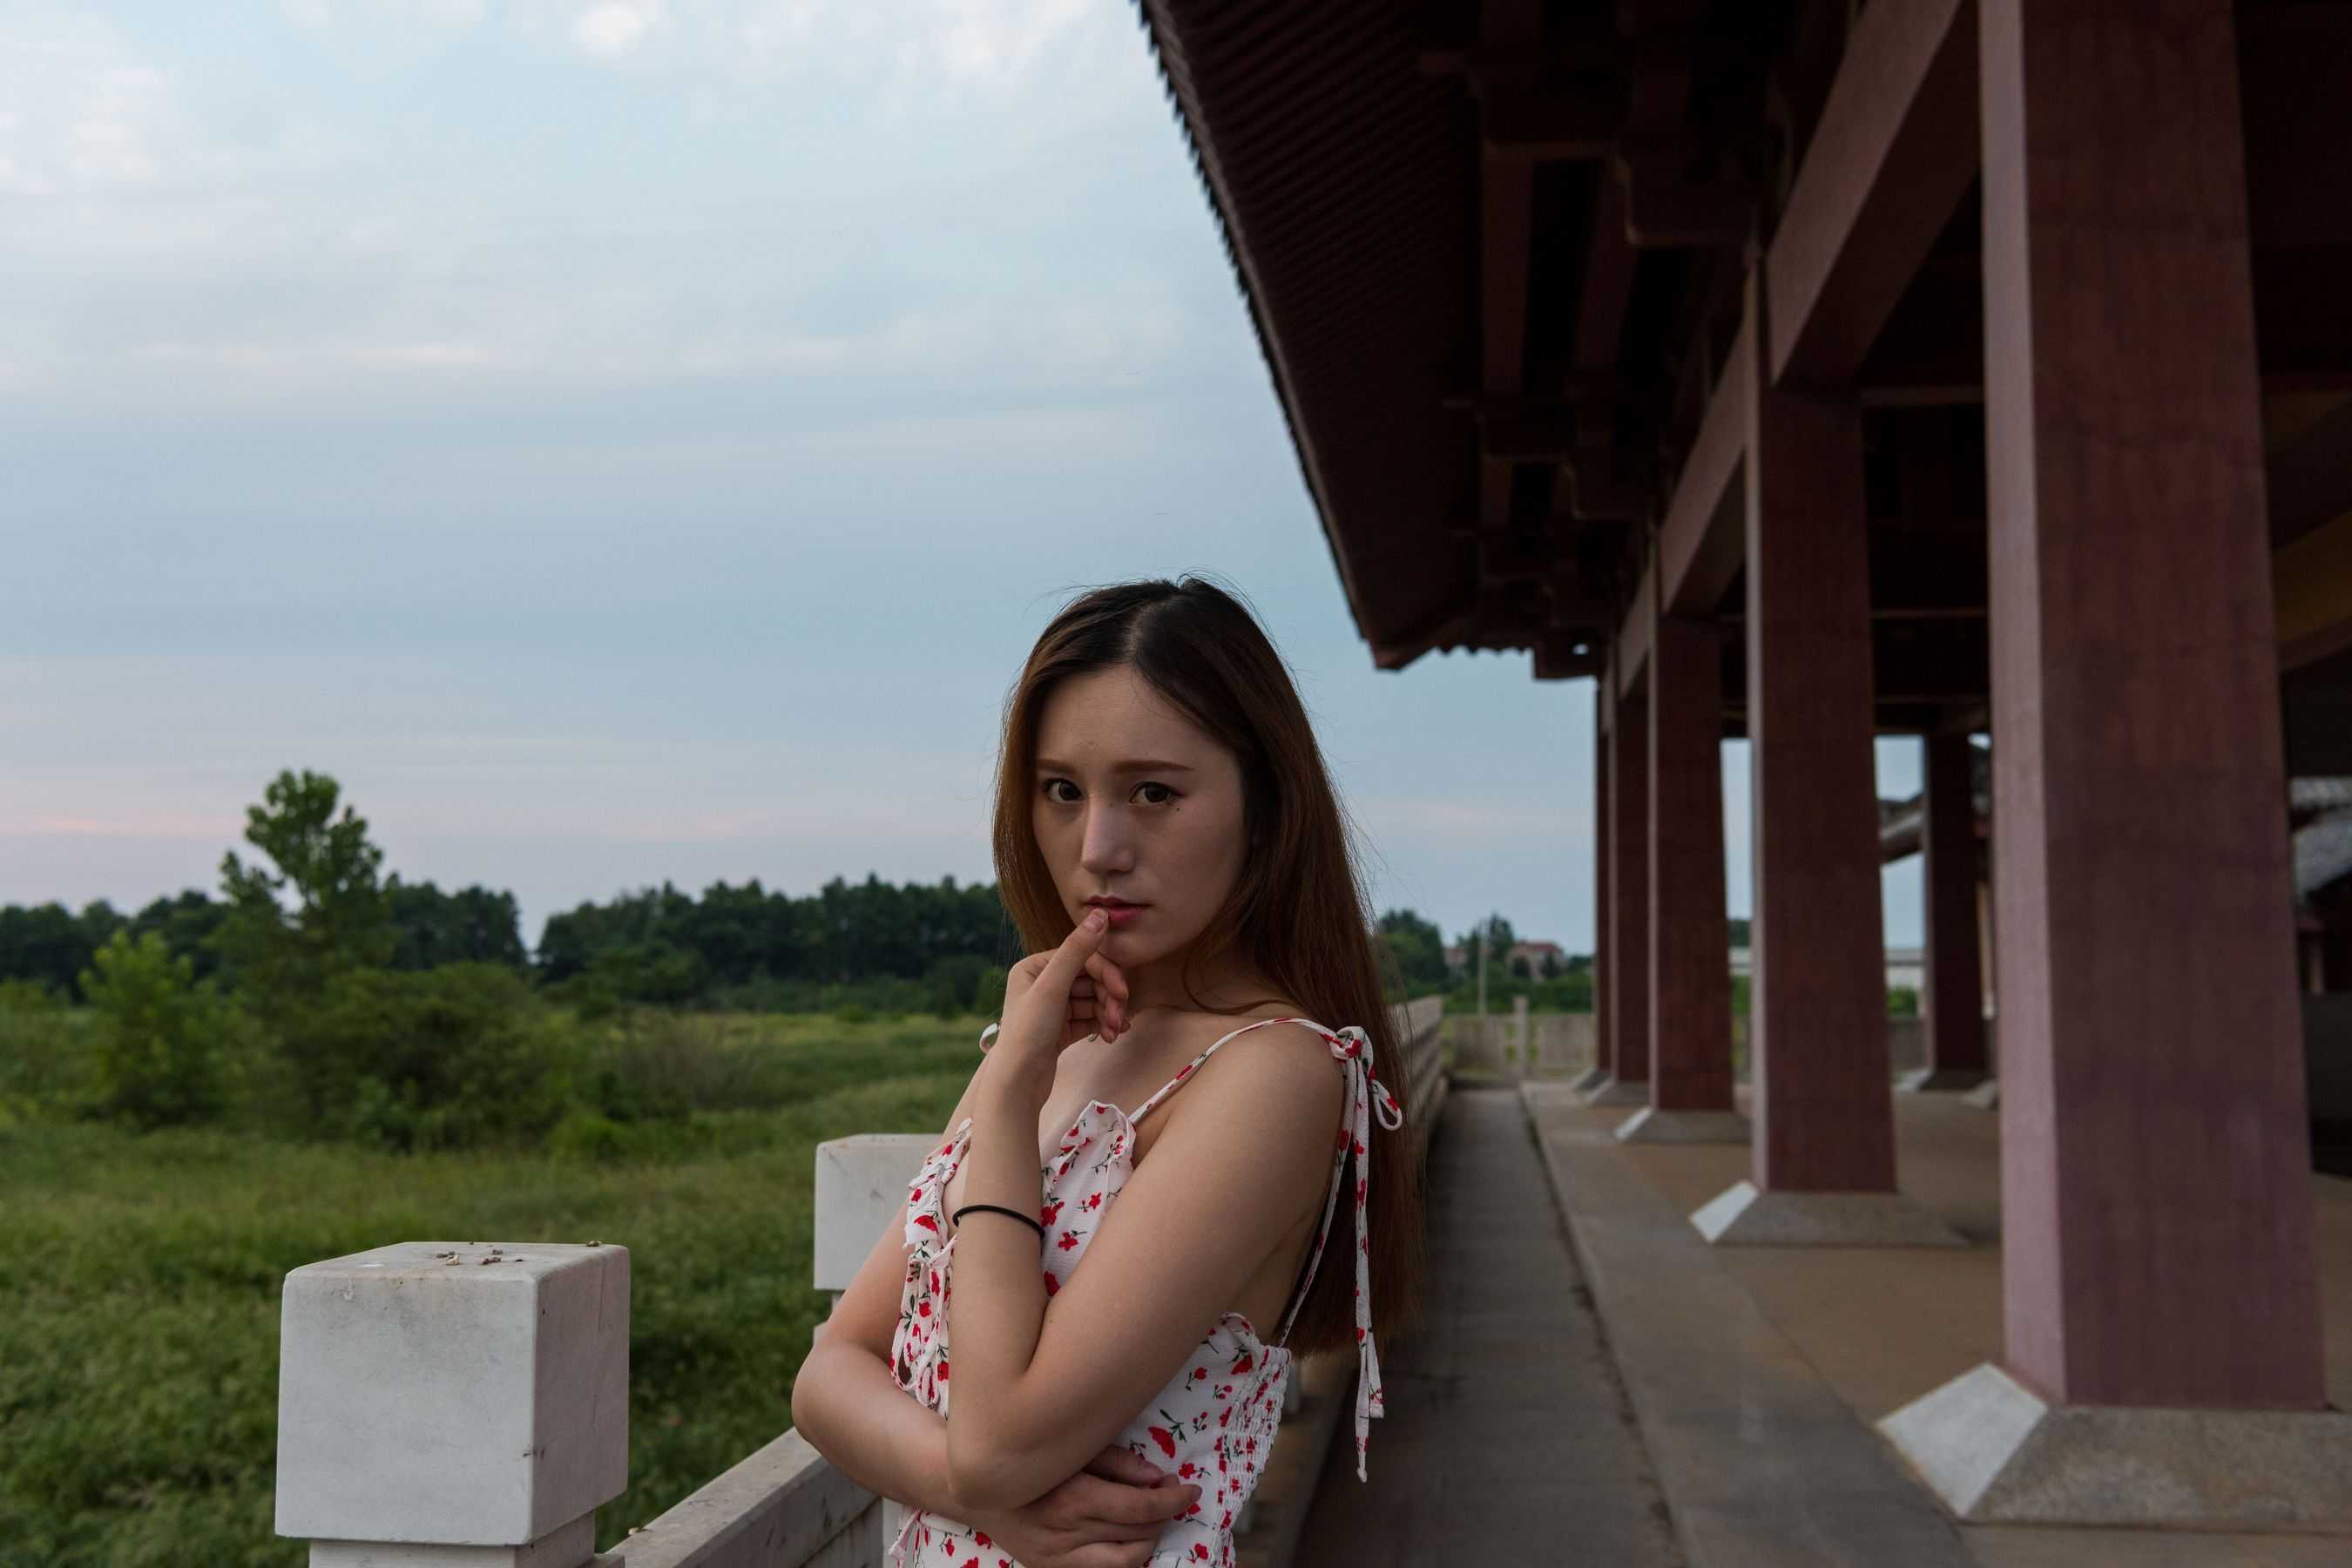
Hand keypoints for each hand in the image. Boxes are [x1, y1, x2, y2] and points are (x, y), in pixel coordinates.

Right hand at [961, 1442, 1203, 1567]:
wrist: (977, 1489)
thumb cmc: (1031, 1459)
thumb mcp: (1075, 1449)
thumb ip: (1118, 1463)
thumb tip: (1158, 1478)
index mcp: (1073, 1497)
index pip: (1139, 1507)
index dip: (1172, 1500)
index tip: (1189, 1488)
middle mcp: (1067, 1533)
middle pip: (1136, 1532)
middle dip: (1163, 1514)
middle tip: (1169, 1493)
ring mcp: (1058, 1558)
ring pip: (1124, 1562)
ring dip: (1148, 1541)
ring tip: (1151, 1519)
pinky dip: (1123, 1558)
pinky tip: (1128, 1539)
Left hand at [998, 909, 1130, 1063]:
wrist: (1017, 1084)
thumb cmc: (1028, 1033)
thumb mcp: (1052, 987)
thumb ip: (1077, 950)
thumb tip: (1100, 914)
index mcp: (1034, 967)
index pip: (1082, 958)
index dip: (1106, 973)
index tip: (1123, 992)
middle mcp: (1042, 983)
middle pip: (1090, 979)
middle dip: (1110, 997)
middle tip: (1121, 1016)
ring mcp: (1053, 1007)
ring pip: (1093, 1000)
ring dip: (1109, 1013)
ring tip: (1115, 1032)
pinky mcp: (1061, 1029)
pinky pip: (1090, 1018)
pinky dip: (1103, 1025)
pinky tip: (1113, 1035)